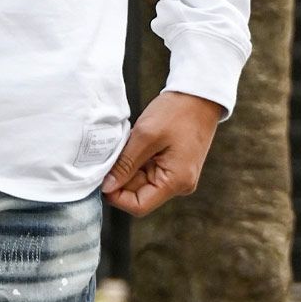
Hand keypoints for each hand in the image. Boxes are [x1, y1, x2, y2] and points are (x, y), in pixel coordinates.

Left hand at [100, 91, 222, 216]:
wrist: (199, 95)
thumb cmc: (177, 112)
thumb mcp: (146, 135)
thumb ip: (126, 164)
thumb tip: (107, 187)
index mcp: (176, 182)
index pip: (139, 206)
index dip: (116, 196)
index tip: (101, 177)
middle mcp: (179, 185)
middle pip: (139, 194)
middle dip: (121, 177)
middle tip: (111, 154)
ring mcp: (177, 176)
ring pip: (142, 181)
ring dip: (129, 167)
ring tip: (126, 144)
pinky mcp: (174, 165)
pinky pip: (149, 170)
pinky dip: (137, 160)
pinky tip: (134, 143)